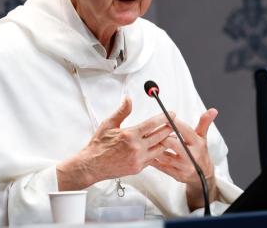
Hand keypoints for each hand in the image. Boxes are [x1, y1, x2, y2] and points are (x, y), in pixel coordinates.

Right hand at [57, 97, 173, 189]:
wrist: (92, 165)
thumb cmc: (99, 146)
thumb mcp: (108, 124)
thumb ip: (122, 111)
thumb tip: (128, 99)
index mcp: (130, 135)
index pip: (152, 124)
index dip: (164, 118)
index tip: (170, 114)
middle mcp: (136, 148)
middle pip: (159, 136)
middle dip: (169, 128)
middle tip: (173, 123)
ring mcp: (138, 159)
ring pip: (159, 149)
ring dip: (166, 141)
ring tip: (170, 135)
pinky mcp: (138, 168)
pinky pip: (152, 158)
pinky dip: (157, 152)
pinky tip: (159, 147)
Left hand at [151, 108, 218, 210]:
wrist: (203, 176)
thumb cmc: (200, 152)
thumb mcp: (203, 137)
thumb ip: (204, 123)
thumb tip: (213, 110)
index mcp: (197, 144)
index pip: (186, 131)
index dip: (175, 123)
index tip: (166, 117)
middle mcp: (191, 156)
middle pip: (173, 144)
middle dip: (162, 137)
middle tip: (153, 131)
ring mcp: (184, 167)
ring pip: (165, 156)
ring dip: (155, 148)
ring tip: (147, 141)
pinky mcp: (177, 175)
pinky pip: (162, 167)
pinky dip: (153, 160)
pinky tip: (146, 154)